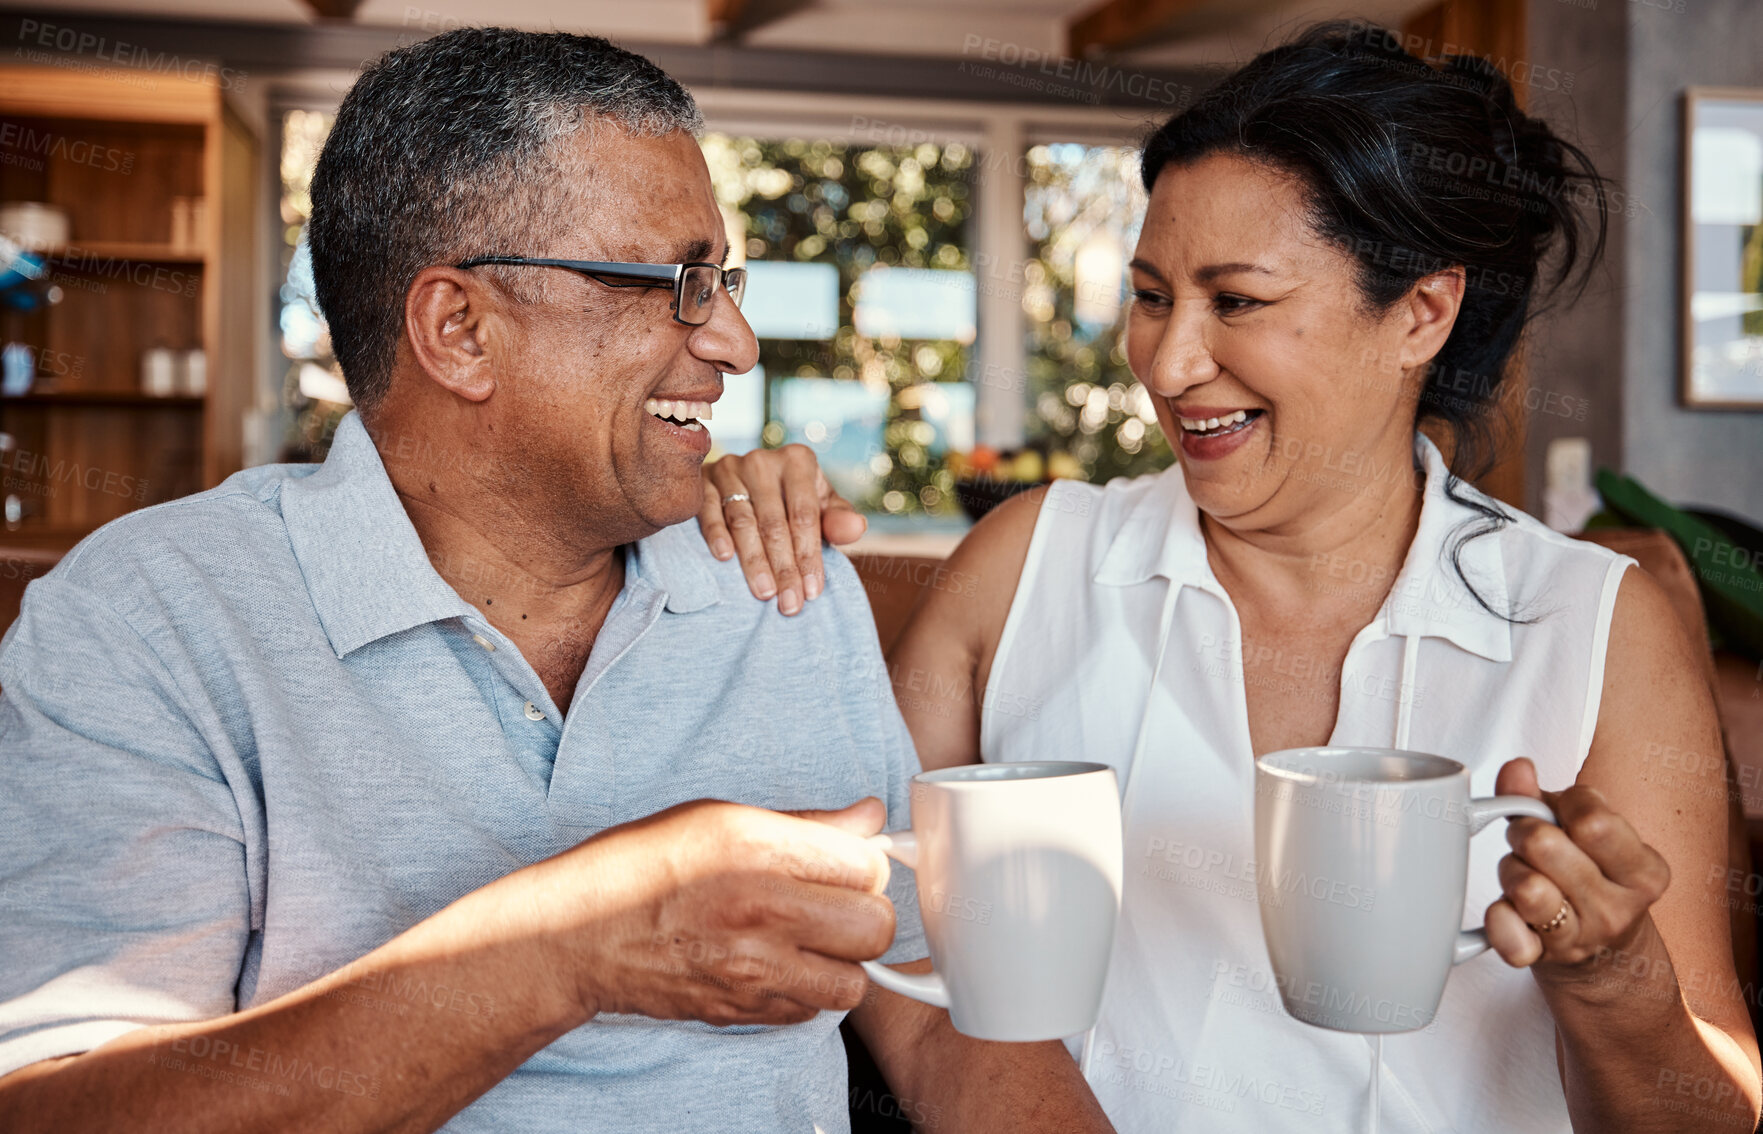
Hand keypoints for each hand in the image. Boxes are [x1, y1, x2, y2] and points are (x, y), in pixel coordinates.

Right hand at [524, 797, 896, 1027]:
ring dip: (843, 961)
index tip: (845, 863)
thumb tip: (869, 817)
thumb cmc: (640, 864)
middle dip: (866, 913)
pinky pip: (810, 1012)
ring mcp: (750, 972)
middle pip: (874, 927)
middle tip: (837, 903)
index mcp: (756, 850)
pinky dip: (808, 991)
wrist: (574, 935)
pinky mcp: (740, 1012)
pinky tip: (779, 964)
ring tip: (813, 939)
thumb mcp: (720, 817)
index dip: (864, 863)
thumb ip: (807, 823)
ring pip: (854, 982)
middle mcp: (758, 914)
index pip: (866, 866)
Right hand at [697, 446, 865, 614]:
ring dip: (753, 560)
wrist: (748, 482)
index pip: (804, 516)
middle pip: (774, 523)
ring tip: (764, 592)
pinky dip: (716, 534)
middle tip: (789, 604)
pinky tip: (724, 558)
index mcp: (798, 461)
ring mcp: (730, 468)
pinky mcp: (703, 480)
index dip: (809, 556)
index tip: (812, 592)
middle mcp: (763, 461)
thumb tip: (856, 528)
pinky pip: (708, 509)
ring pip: (742, 520)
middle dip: (783, 567)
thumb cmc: (793, 500)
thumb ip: (838, 520)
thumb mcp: (821, 505)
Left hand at [1484, 758, 1671, 969]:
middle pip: (1544, 846)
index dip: (1561, 804)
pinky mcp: (1542, 959)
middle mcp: (1617, 909)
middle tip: (1529, 842)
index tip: (1561, 814)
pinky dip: (1497, 918)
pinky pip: (1508, 937)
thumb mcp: (1578, 830)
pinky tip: (1506, 910)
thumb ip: (1541, 796)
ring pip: (1524, 886)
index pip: (1591, 819)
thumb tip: (1516, 769)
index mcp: (1643, 871)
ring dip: (1510, 870)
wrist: (1599, 950)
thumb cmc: (1586, 874)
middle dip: (1524, 833)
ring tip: (1523, 873)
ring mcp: (1581, 938)